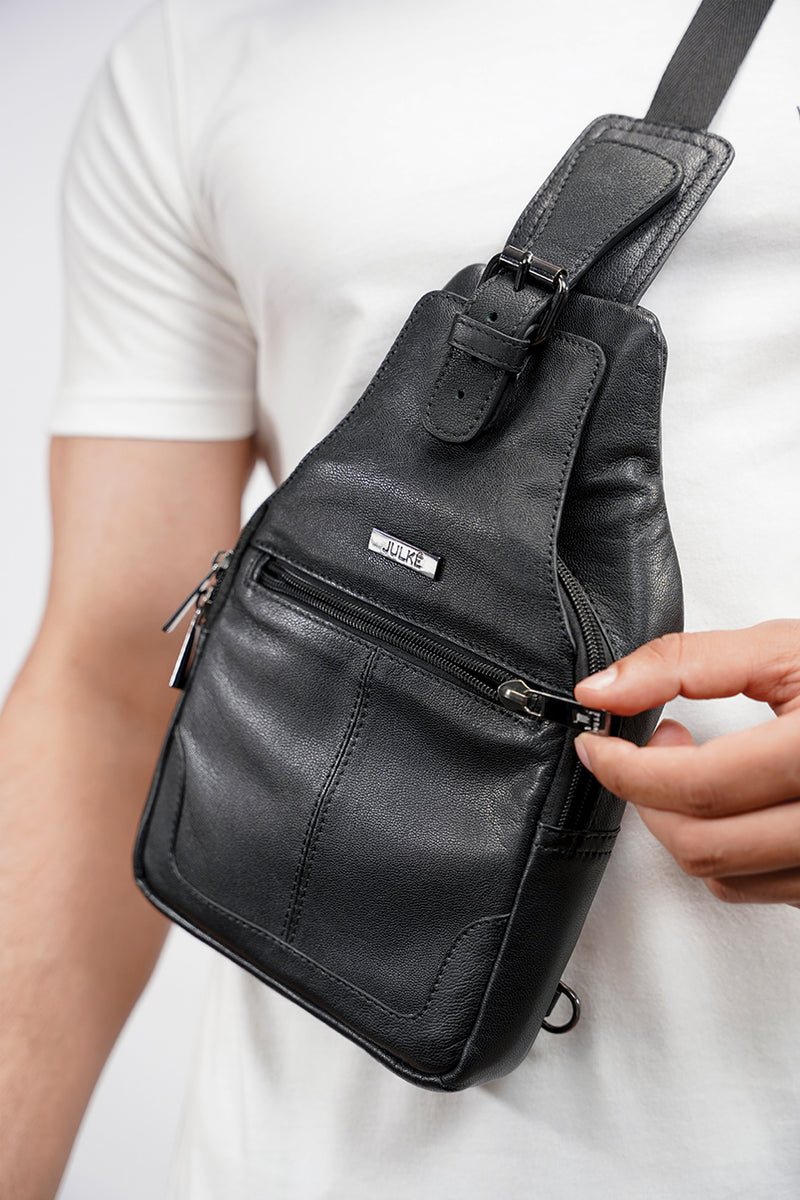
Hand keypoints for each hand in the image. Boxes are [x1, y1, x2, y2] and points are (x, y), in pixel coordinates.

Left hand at [573, 621, 799, 907]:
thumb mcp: (784, 650)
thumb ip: (685, 663)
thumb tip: (602, 690)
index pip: (697, 787)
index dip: (627, 768)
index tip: (599, 743)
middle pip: (700, 843)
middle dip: (648, 797)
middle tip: (648, 746)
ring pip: (721, 875)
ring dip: (681, 823)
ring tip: (693, 764)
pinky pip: (754, 888)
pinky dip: (721, 847)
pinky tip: (730, 800)